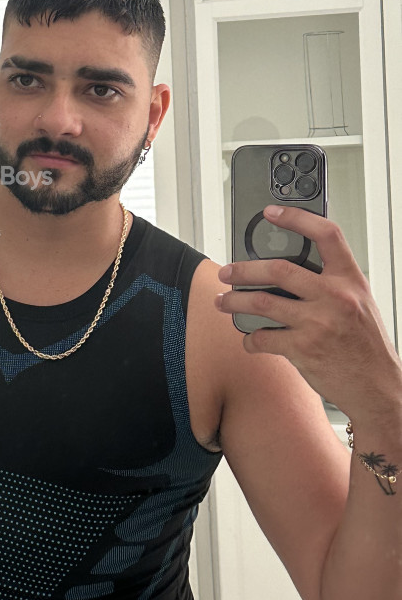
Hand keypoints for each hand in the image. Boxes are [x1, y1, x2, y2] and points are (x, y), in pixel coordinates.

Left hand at [215, 205, 400, 414]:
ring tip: (222, 302)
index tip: (271, 213)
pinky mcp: (303, 349)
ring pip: (262, 303)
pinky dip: (251, 340)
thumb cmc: (367, 345)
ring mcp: (318, 323)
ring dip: (234, 301)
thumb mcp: (360, 303)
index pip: (327, 235)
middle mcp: (335, 297)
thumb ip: (331, 283)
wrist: (378, 387)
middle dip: (243, 269)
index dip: (297, 218)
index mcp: (350, 280)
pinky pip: (264, 338)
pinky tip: (250, 340)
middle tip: (227, 272)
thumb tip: (287, 270)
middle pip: (278, 269)